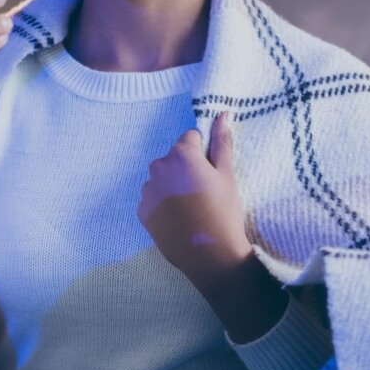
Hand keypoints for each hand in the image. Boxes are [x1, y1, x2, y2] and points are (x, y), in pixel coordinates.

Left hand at [137, 111, 251, 283]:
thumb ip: (222, 141)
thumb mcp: (228, 174)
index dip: (203, 155)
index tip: (211, 174)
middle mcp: (158, 167)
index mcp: (181, 154)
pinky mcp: (142, 210)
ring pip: (162, 178)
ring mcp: (147, 190)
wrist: (209, 255)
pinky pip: (153, 197)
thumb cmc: (223, 212)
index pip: (190, 139)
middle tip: (204, 193)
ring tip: (192, 208)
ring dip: (173, 186)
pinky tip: (179, 218)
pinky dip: (163, 203)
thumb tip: (223, 114)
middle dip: (186, 169)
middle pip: (173, 158)